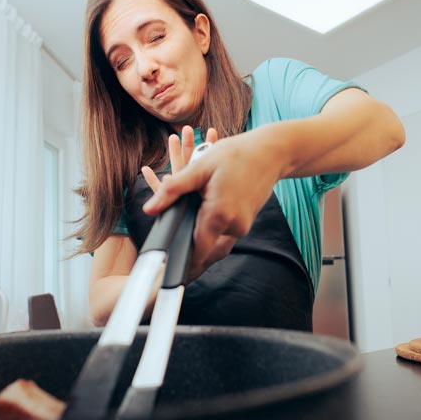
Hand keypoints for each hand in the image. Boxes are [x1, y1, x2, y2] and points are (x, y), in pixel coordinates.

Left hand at [142, 128, 281, 274]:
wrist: (272, 152)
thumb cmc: (236, 155)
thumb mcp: (199, 168)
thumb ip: (172, 190)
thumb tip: (149, 209)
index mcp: (219, 215)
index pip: (197, 252)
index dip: (180, 260)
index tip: (165, 267)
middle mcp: (234, 226)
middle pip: (203, 243)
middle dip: (188, 238)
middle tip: (172, 238)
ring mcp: (242, 226)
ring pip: (212, 235)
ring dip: (200, 226)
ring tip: (193, 208)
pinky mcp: (246, 223)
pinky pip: (222, 228)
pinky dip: (212, 220)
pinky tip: (209, 202)